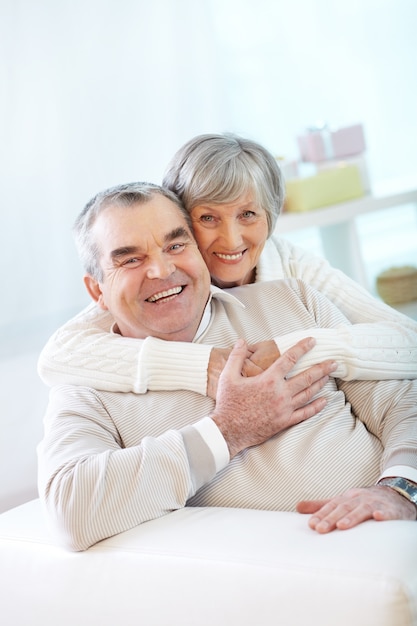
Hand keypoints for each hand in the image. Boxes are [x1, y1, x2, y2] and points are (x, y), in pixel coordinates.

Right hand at [210, 337, 336, 457]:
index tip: (312, 341)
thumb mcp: (228, 377)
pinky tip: (324, 401)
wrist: (228, 431)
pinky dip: (316, 407)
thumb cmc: (228, 403)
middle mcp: (280, 393)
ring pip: (308, 394)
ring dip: (320, 383)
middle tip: (334, 361)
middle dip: (322, 368)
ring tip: (329, 376)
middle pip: (306, 377)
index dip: (302, 348)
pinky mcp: (284, 421)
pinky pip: (305, 413)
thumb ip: (236, 357)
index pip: (289, 359)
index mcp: (268, 379)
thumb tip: (241, 341)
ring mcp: (284, 408)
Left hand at [297, 485, 416, 532]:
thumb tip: (297, 507)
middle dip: (331, 518)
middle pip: (344, 508)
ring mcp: (375, 503)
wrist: (393, 495)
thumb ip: (321, 506)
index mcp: (346, 498)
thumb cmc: (362, 501)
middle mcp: (359, 499)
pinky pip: (388, 511)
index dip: (321, 514)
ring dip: (352, 517)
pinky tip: (378, 517)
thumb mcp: (342, 501)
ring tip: (341, 526)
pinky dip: (383, 514)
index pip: (332, 506)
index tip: (311, 525)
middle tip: (320, 529)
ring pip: (362, 510)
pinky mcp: (391, 510)